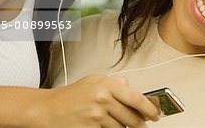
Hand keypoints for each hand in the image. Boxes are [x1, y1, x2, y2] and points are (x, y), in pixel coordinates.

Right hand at [30, 75, 159, 127]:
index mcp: (107, 85)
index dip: (150, 109)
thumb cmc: (70, 96)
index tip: (155, 114)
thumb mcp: (93, 81)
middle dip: (140, 124)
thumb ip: (114, 83)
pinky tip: (106, 127)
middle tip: (143, 125)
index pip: (137, 99)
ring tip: (117, 124)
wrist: (48, 109)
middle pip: (133, 118)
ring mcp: (97, 116)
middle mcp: (103, 99)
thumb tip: (130, 87)